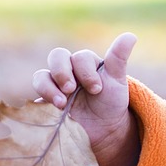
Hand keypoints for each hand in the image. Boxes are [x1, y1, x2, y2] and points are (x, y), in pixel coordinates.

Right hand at [32, 32, 139, 165]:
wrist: (104, 130)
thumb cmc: (111, 102)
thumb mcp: (117, 81)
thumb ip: (118, 59)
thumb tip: (130, 35)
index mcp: (84, 63)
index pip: (79, 57)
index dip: (86, 72)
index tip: (97, 90)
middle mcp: (67, 71)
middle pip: (56, 57)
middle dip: (63, 72)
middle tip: (72, 89)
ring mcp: (54, 87)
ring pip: (41, 76)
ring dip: (49, 88)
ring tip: (61, 104)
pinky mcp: (45, 104)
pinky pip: (35, 98)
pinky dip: (40, 101)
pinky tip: (51, 110)